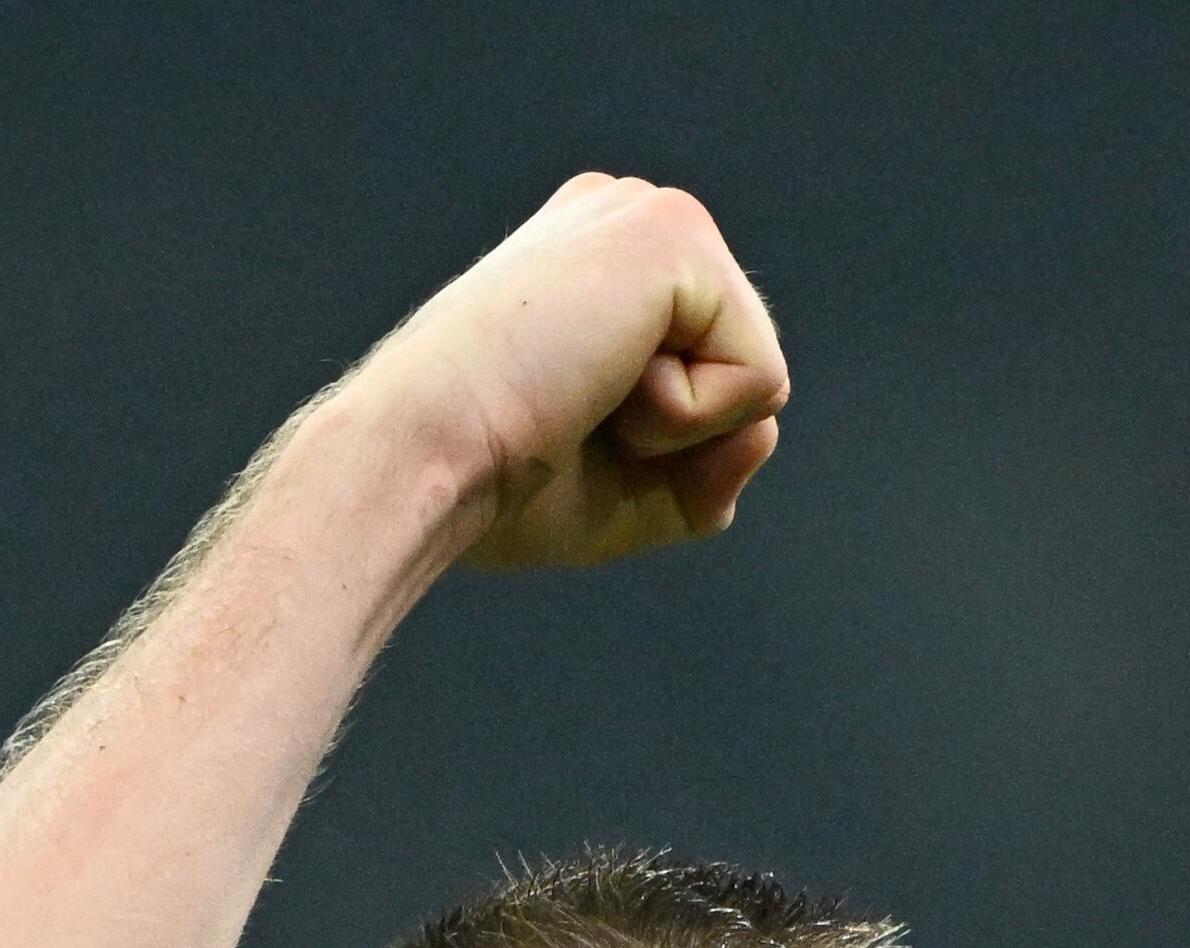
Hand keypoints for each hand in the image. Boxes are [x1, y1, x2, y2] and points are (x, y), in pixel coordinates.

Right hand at [341, 174, 787, 571]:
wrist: (422, 460)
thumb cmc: (493, 485)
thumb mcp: (625, 493)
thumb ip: (710, 470)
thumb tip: (767, 427)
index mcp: (602, 264)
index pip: (709, 377)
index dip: (659, 447)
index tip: (554, 428)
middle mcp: (627, 218)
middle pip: (744, 374)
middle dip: (677, 440)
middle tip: (568, 418)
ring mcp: (650, 213)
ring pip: (759, 376)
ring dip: (677, 429)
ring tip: (579, 393)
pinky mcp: (674, 234)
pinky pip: (761, 378)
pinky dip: (687, 418)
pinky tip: (597, 382)